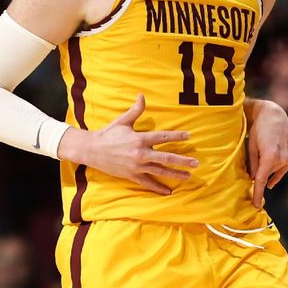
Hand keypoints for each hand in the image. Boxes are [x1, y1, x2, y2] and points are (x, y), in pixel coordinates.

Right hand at [58, 94, 197, 194]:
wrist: (92, 150)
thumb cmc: (108, 134)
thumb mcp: (123, 121)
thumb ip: (135, 109)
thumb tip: (142, 95)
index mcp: (140, 139)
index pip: (162, 137)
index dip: (176, 136)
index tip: (189, 136)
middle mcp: (140, 154)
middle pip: (166, 158)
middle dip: (182, 161)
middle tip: (196, 163)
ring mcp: (136, 167)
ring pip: (160, 172)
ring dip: (175, 175)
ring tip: (188, 176)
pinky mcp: (131, 176)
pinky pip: (148, 183)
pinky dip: (158, 188)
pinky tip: (169, 192)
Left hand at [247, 100, 287, 206]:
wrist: (273, 115)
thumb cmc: (258, 130)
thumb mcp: (251, 147)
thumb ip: (252, 165)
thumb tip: (253, 180)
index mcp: (269, 157)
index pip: (261, 180)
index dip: (257, 193)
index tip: (256, 205)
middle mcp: (282, 158)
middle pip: (268, 174)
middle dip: (261, 173)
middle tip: (255, 163)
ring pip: (276, 170)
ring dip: (269, 168)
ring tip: (264, 155)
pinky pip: (284, 166)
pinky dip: (278, 167)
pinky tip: (273, 163)